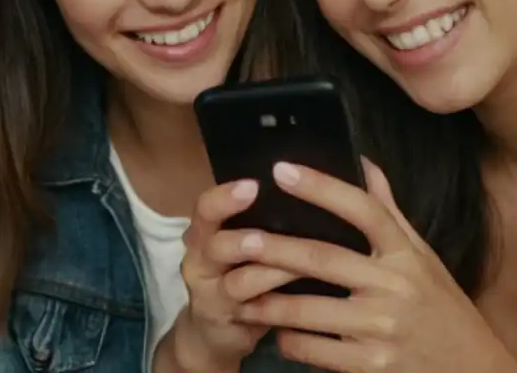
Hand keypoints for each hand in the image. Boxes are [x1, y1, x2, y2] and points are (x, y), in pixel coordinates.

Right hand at [160, 179, 300, 371]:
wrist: (212, 334)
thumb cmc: (239, 276)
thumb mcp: (242, 245)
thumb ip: (265, 220)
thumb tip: (317, 189)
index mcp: (205, 233)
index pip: (206, 207)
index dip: (226, 196)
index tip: (255, 183)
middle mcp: (199, 259)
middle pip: (211, 241)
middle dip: (240, 233)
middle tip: (266, 223)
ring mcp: (209, 293)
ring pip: (237, 281)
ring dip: (271, 271)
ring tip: (300, 264)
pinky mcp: (224, 322)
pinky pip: (252, 312)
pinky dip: (279, 305)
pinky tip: (306, 299)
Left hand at [226, 159, 516, 372]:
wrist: (476, 371)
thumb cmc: (442, 310)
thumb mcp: (423, 259)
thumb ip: (389, 213)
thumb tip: (364, 161)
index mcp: (407, 255)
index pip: (363, 209)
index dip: (321, 187)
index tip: (282, 170)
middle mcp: (395, 287)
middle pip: (321, 257)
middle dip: (274, 248)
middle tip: (239, 239)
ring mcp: (383, 328)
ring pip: (308, 310)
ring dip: (268, 303)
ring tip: (239, 293)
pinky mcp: (373, 365)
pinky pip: (315, 351)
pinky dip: (290, 342)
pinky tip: (278, 336)